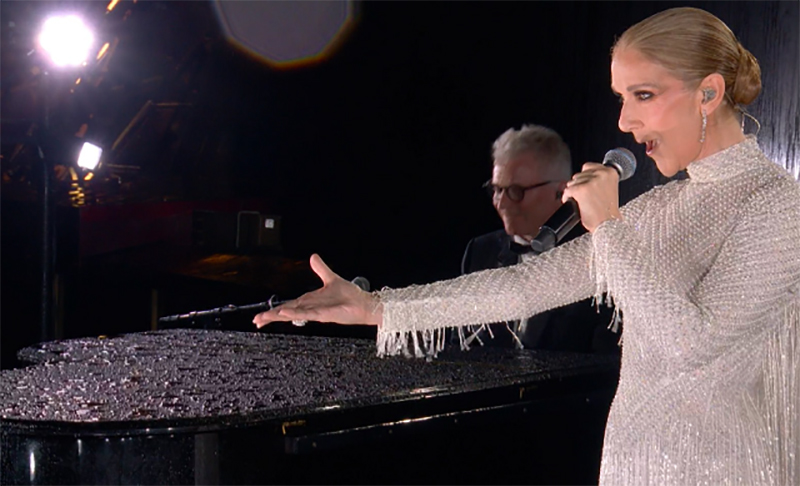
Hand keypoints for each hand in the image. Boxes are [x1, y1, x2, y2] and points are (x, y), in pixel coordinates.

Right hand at [252, 254, 381, 327]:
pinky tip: (284, 313)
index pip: (288, 305)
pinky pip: (307, 314)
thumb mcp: (331, 278)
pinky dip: (295, 313)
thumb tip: (313, 256)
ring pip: (293, 314)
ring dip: (278, 316)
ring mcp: (316, 312)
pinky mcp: (324, 315)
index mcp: (309, 300)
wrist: (364, 303)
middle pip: (286, 312)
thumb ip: (320, 268)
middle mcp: (310, 308)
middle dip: (271, 316)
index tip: (261, 316)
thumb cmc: (350, 295)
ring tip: (263, 319)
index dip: (274, 310)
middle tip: (256, 321)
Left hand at [561, 162, 621, 232]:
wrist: (608, 224)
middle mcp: (601, 174)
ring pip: (572, 182)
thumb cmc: (608, 212)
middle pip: (578, 174)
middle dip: (578, 185)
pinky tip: (573, 204)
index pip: (588, 166)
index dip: (584, 177)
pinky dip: (567, 198)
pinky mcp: (581, 189)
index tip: (584, 184)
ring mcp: (591, 181)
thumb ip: (598, 179)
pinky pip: (567, 191)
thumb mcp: (609, 188)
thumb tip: (582, 176)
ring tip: (580, 201)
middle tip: (583, 196)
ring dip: (573, 191)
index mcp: (610, 172)